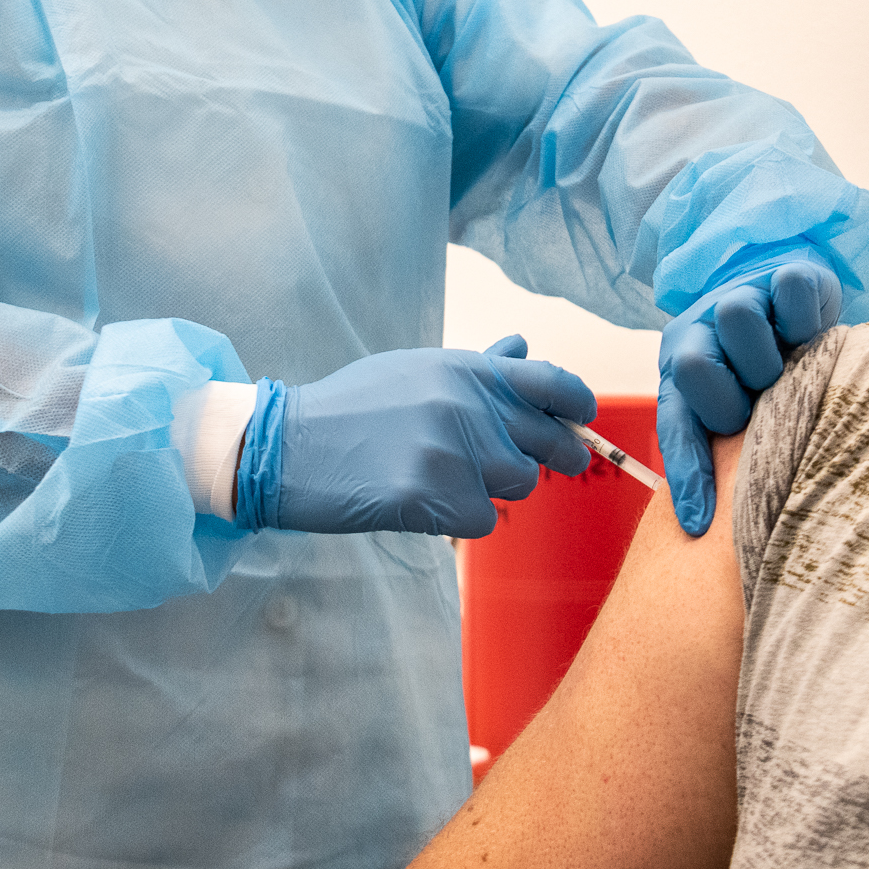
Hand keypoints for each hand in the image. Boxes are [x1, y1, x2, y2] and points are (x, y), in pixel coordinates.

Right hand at [248, 335, 594, 537]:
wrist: (288, 447)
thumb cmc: (351, 408)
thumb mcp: (415, 371)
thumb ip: (477, 367)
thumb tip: (522, 348)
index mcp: (467, 370)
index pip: (555, 383)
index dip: (579, 407)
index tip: (580, 421)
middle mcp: (468, 405)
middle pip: (548, 445)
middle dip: (545, 460)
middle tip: (510, 466)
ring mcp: (451, 452)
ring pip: (516, 486)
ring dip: (490, 490)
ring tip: (443, 479)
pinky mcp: (432, 496)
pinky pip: (481, 520)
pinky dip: (458, 519)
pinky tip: (420, 502)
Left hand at [655, 259, 841, 537]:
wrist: (786, 275)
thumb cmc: (769, 361)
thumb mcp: (743, 406)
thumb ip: (732, 450)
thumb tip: (723, 532)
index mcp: (682, 373)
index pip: (676, 426)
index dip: (688, 474)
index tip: (700, 522)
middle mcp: (701, 334)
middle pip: (695, 367)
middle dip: (729, 397)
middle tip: (757, 406)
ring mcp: (740, 298)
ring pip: (738, 320)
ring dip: (766, 354)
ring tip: (786, 366)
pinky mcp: (783, 272)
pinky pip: (791, 289)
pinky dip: (804, 315)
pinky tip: (811, 330)